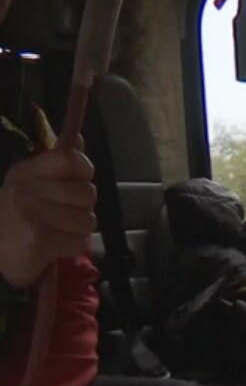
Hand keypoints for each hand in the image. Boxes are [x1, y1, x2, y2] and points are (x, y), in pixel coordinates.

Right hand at [0, 148, 95, 288]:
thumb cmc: (19, 216)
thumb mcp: (33, 184)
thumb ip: (58, 162)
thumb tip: (78, 138)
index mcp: (26, 172)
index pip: (70, 158)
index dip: (84, 169)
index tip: (78, 180)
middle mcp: (26, 190)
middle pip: (87, 193)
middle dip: (83, 207)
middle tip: (65, 213)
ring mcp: (31, 216)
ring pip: (87, 220)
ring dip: (79, 229)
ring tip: (59, 230)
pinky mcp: (38, 242)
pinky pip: (78, 242)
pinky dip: (72, 247)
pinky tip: (55, 245)